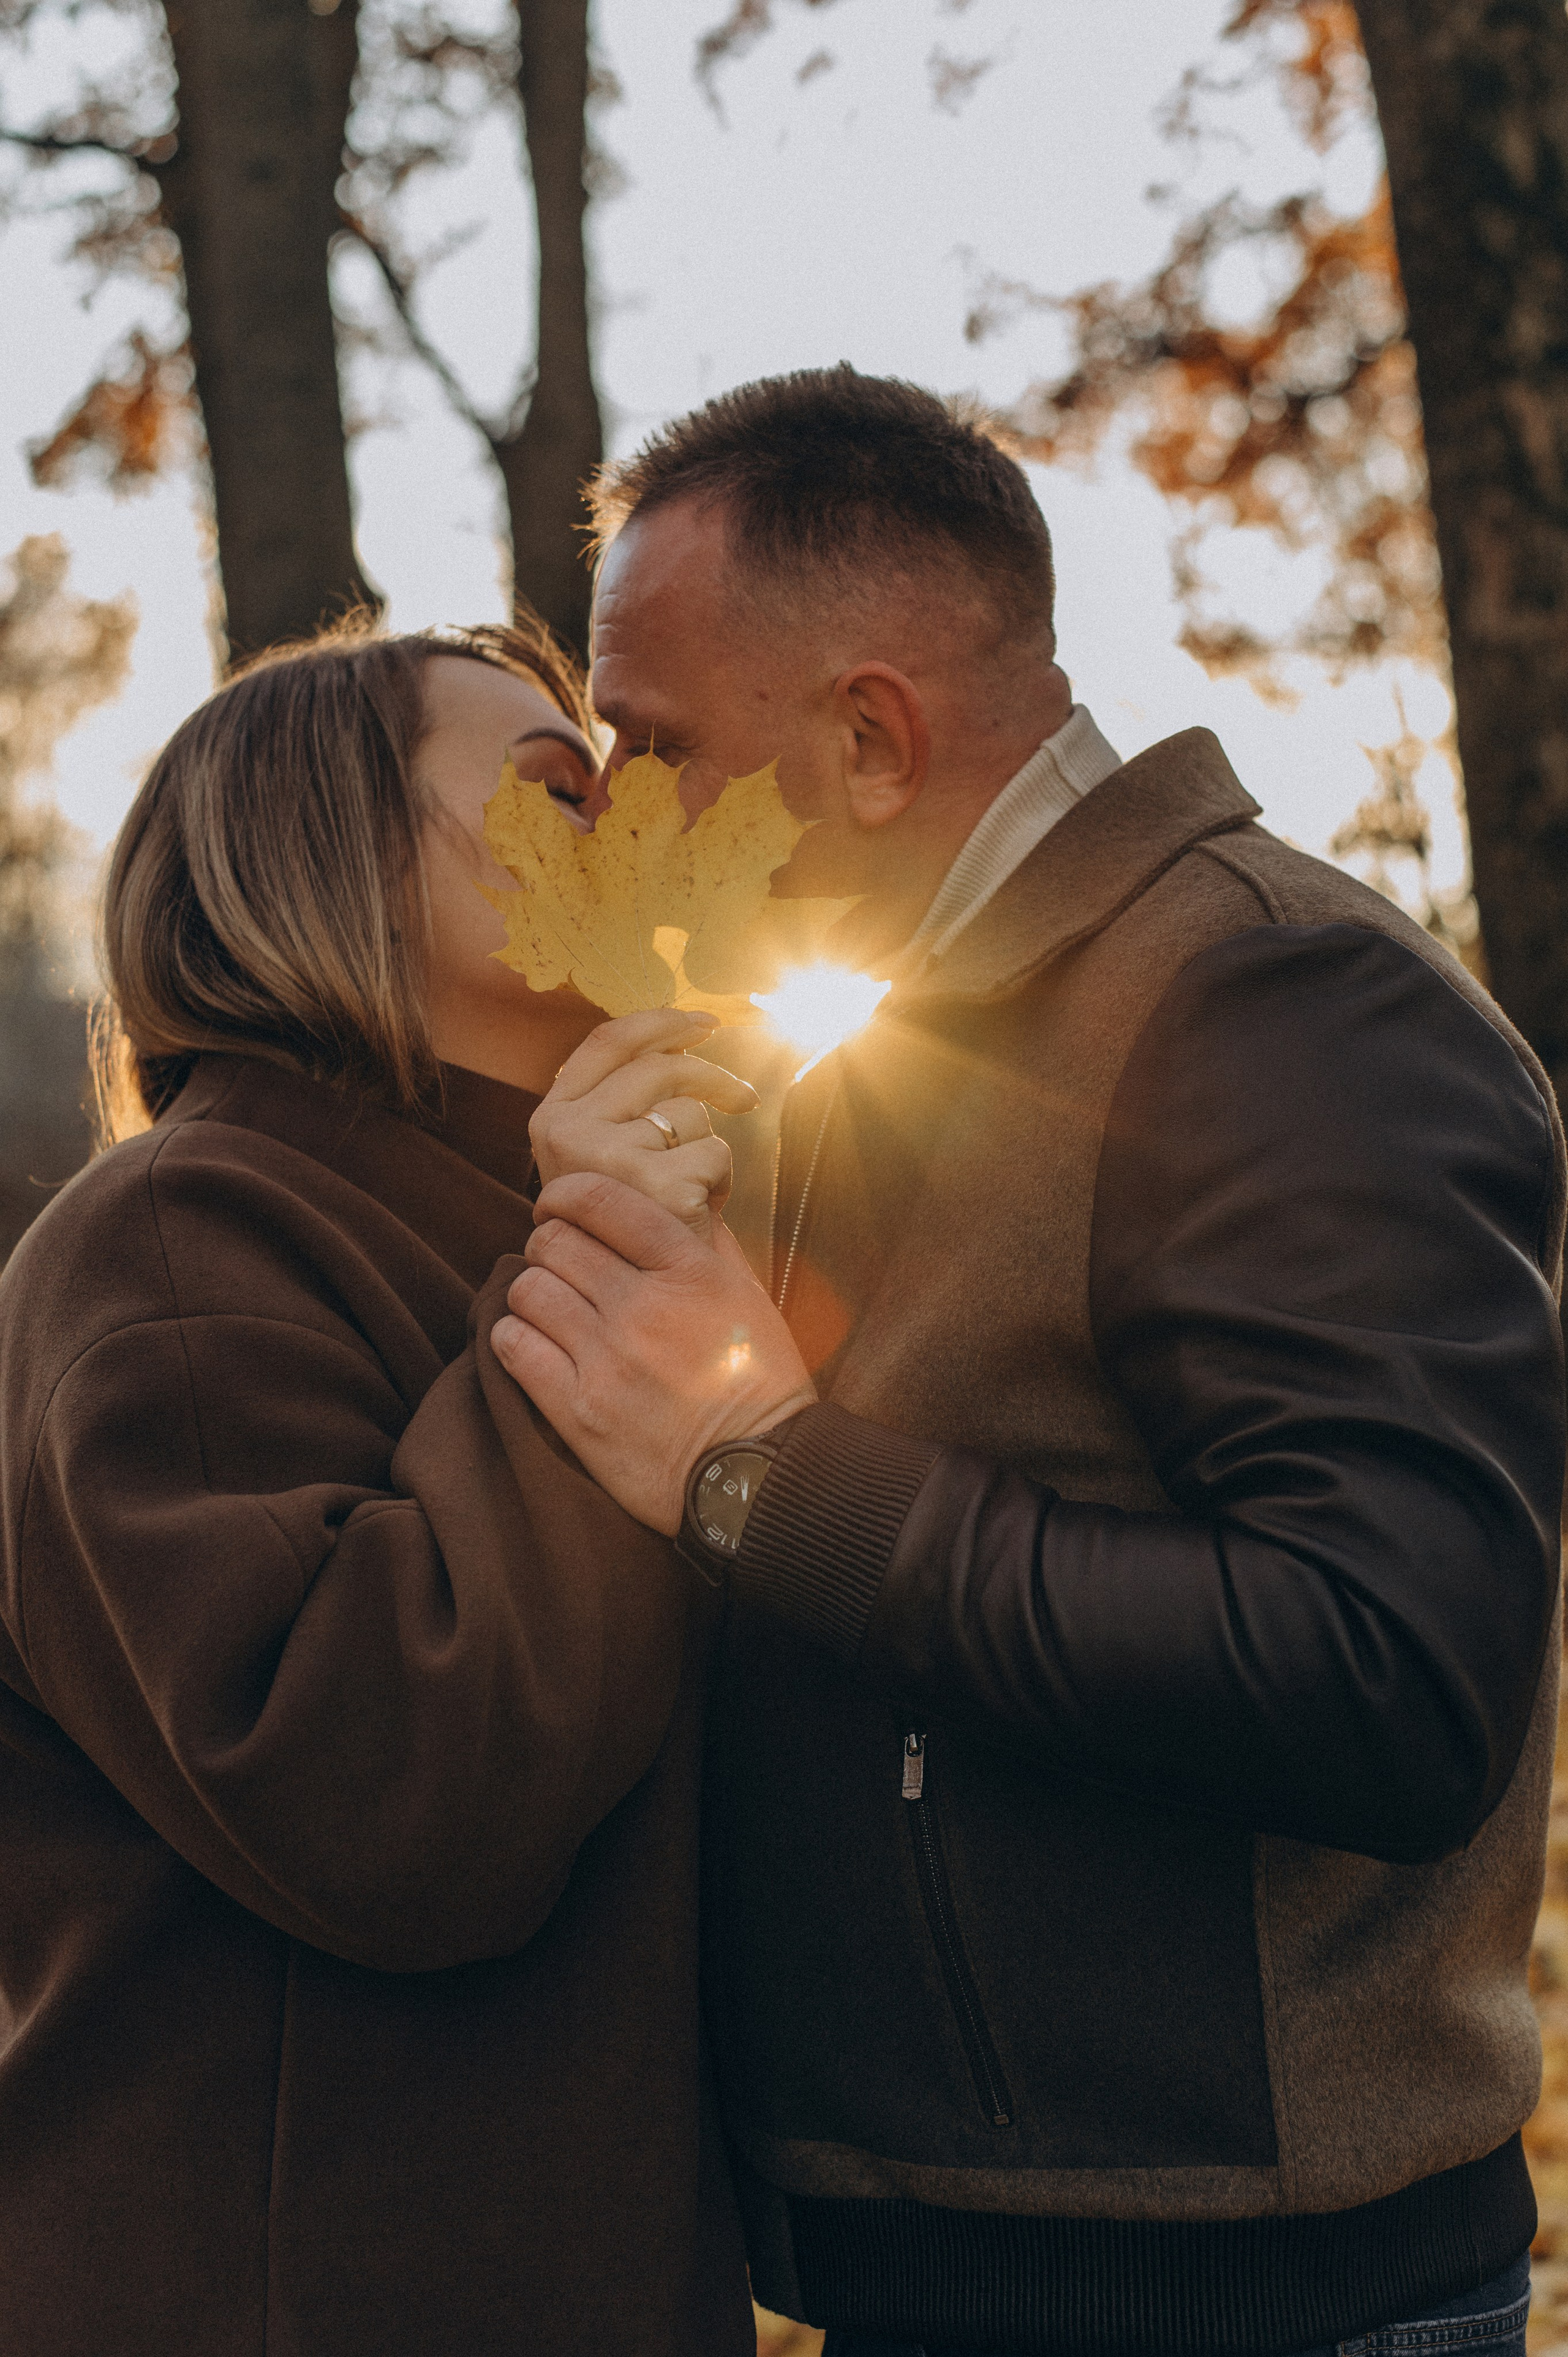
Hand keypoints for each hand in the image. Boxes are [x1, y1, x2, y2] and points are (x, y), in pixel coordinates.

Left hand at [490, 1174, 815, 1533]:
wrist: (757, 1477)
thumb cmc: (760, 1384)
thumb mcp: (752, 1299)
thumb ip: (712, 1244)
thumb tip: (681, 1201)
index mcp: (690, 1272)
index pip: (602, 1201)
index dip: (564, 1194)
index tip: (556, 1205)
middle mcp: (644, 1308)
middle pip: (554, 1242)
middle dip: (548, 1245)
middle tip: (558, 1264)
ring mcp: (607, 1360)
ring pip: (527, 1290)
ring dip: (532, 1293)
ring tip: (549, 1308)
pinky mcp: (578, 1411)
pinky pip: (514, 1347)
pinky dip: (514, 1337)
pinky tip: (534, 1343)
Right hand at [530, 1009, 758, 1235]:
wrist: (632, 1302)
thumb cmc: (629, 1219)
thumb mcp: (606, 1152)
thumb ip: (623, 1099)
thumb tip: (688, 1031)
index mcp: (551, 1116)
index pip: (606, 1042)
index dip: (660, 1022)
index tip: (703, 1022)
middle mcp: (567, 1132)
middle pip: (660, 1068)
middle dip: (712, 1078)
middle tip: (744, 1099)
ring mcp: (607, 1160)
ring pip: (691, 1113)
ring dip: (708, 1146)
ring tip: (690, 1186)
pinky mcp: (653, 1188)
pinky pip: (715, 1153)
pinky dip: (722, 1181)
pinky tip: (699, 1210)